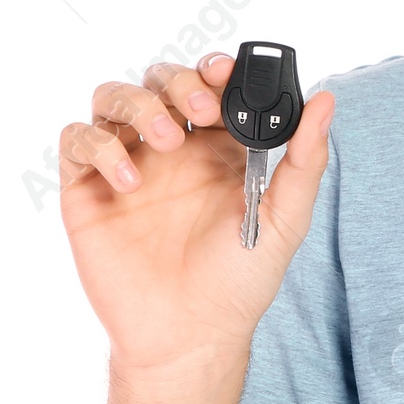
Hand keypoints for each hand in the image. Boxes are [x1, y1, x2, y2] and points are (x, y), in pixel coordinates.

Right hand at [58, 53, 334, 372]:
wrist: (190, 335)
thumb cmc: (241, 281)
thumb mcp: (285, 218)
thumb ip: (305, 159)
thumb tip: (326, 100)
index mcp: (219, 148)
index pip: (210, 86)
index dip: (214, 69)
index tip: (226, 71)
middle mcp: (172, 150)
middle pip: (160, 81)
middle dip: (179, 82)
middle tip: (202, 113)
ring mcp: (128, 166)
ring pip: (113, 98)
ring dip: (139, 104)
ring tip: (168, 142)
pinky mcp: (87, 191)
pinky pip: (77, 141)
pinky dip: (99, 145)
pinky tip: (131, 182)